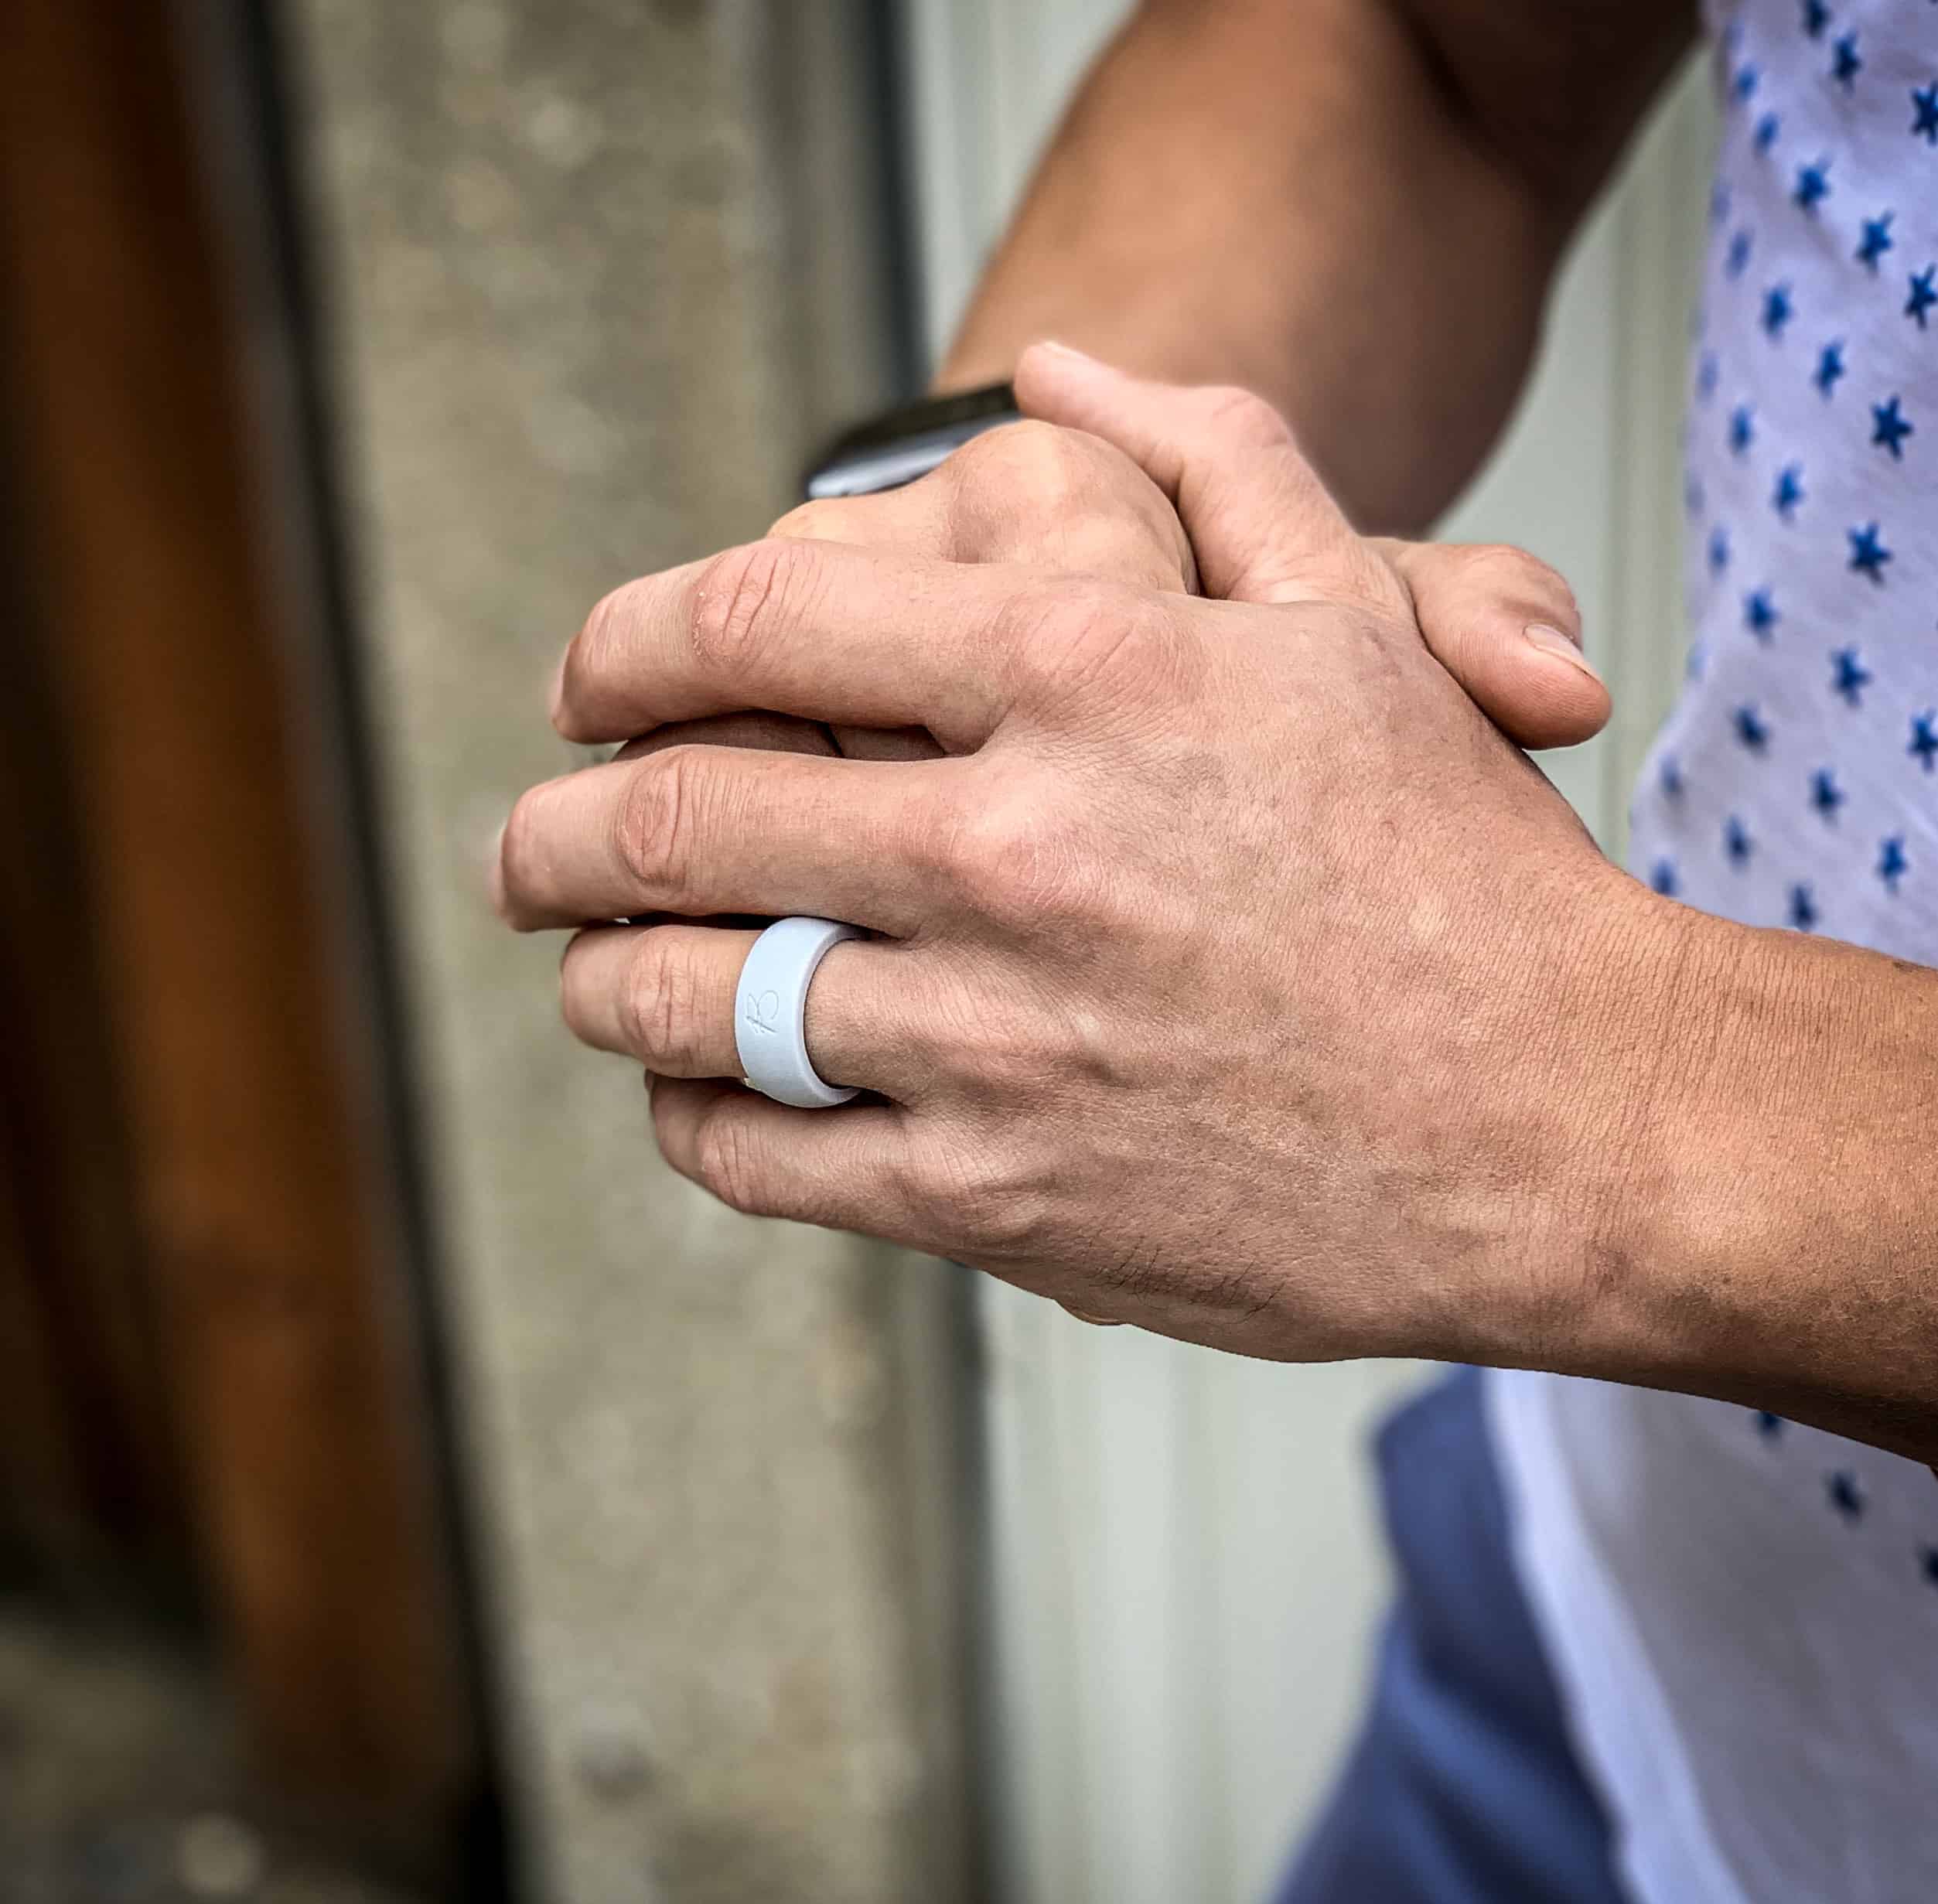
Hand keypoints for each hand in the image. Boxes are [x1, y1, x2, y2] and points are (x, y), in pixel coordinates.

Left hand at [494, 361, 1667, 1366]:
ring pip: (691, 1003)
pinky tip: (690, 1101)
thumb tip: (1057, 360)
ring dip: (603, 980)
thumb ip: (1208, 457)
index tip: (585, 683)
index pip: (749, 628)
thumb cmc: (1461, 870)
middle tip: (529, 850)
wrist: (1570, 1123)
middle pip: (676, 820)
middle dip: (557, 833)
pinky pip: (764, 1158)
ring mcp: (999, 1038)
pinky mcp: (1004, 1199)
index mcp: (1086, 679)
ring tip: (590, 971)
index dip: (620, 649)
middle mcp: (1018, 850)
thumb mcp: (1356, 620)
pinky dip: (691, 1124)